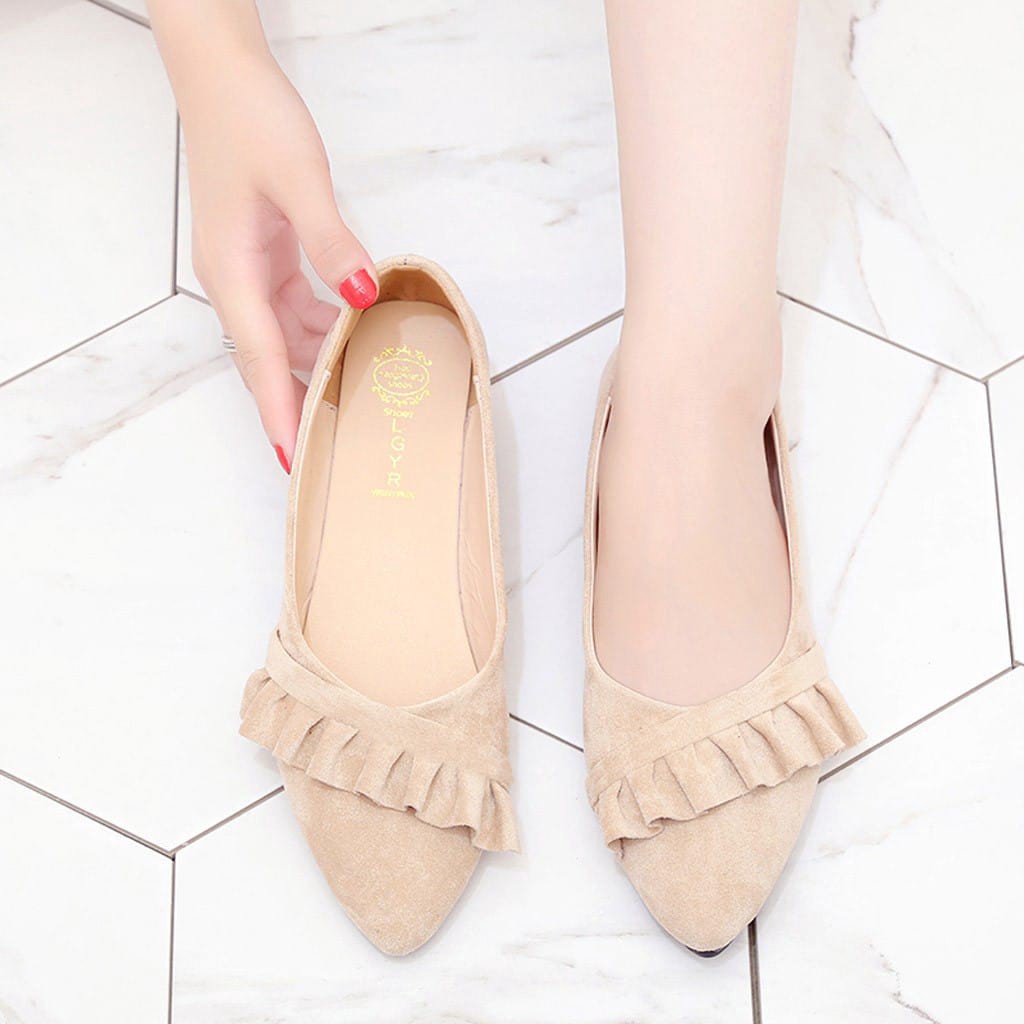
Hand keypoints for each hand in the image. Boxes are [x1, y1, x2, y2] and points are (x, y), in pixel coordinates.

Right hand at [176, 46, 375, 469]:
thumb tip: (361, 297)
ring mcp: (249, 272)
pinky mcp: (267, 259)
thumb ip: (331, 242)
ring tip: (362, 398)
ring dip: (320, 364)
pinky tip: (359, 336)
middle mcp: (235, 282)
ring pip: (286, 339)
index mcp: (232, 274)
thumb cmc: (250, 120)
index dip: (280, 411)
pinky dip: (326, 328)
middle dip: (300, 404)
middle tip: (339, 447)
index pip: (259, 360)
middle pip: (270, 361)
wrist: (222, 76)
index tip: (294, 459)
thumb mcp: (299, 179)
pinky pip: (296, 312)